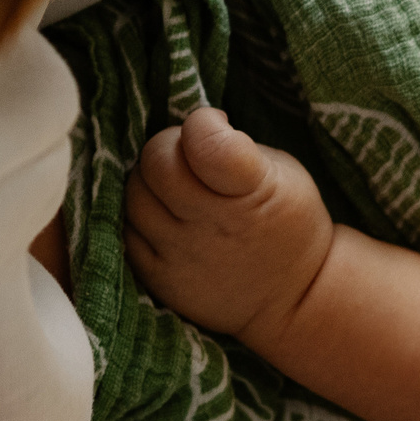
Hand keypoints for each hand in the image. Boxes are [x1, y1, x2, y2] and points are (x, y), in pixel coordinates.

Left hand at [124, 108, 333, 342]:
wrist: (293, 297)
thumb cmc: (288, 221)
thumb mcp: (284, 171)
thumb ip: (235, 145)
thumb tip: (188, 129)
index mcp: (251, 190)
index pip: (204, 142)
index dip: (203, 123)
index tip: (215, 125)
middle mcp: (212, 224)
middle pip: (156, 163)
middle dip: (168, 147)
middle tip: (187, 156)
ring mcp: (182, 255)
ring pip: (134, 196)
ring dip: (149, 182)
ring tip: (173, 187)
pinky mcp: (161, 280)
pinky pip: (126, 233)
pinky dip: (140, 216)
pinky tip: (164, 216)